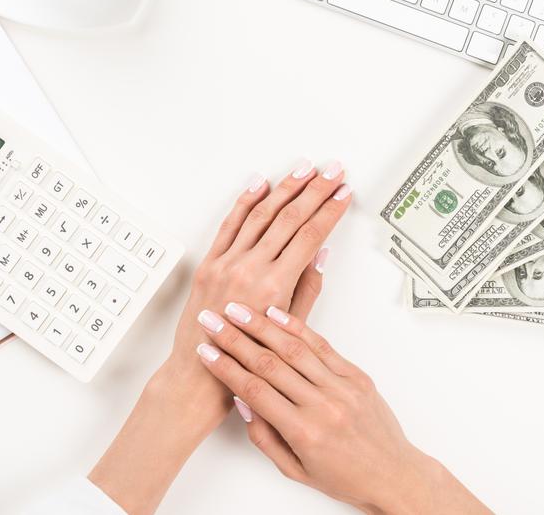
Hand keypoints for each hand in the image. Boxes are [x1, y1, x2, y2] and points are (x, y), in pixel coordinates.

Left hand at [162, 159, 352, 411]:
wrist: (199, 373)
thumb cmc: (246, 358)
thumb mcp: (287, 326)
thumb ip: (307, 288)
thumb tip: (320, 254)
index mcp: (274, 286)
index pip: (310, 236)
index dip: (330, 211)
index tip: (344, 194)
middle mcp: (250, 269)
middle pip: (289, 217)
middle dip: (314, 189)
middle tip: (332, 171)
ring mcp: (227, 263)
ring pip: (260, 213)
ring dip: (285, 187)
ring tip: (303, 169)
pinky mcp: (209, 263)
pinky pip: (230, 223)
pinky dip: (245, 200)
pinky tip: (260, 183)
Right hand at [195, 304, 490, 514]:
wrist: (394, 474)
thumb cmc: (346, 477)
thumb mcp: (295, 470)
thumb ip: (265, 437)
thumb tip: (242, 401)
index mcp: (304, 432)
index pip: (255, 391)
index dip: (225, 368)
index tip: (205, 351)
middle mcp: (323, 406)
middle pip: (269, 363)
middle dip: (235, 339)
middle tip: (212, 321)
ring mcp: (342, 387)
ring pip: (294, 348)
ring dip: (261, 325)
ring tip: (238, 309)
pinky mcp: (356, 375)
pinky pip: (322, 345)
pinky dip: (297, 328)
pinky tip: (277, 314)